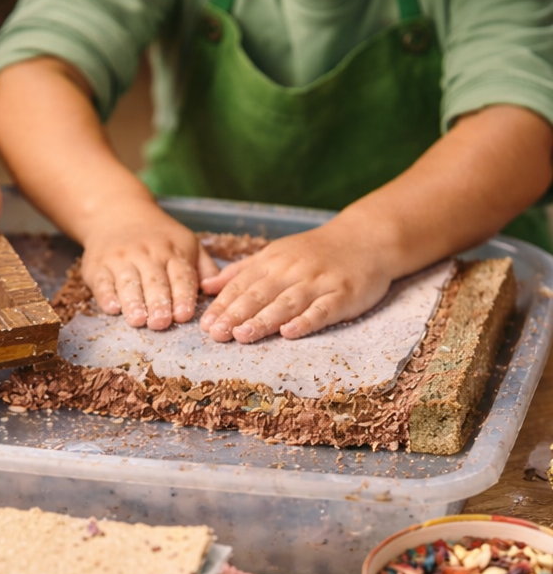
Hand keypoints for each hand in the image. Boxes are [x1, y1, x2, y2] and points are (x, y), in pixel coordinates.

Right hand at [80, 202, 217, 330]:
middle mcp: (146, 253)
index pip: (180, 275)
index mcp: (172, 251)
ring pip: (128, 282)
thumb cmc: (158, 237)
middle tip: (161, 323)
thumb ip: (203, 267)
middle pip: (154, 281)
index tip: (184, 315)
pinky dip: (106, 295)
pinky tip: (112, 308)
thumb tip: (217, 290)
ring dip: (133, 302)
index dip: (182, 295)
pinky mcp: (97, 266)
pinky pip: (102, 282)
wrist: (117, 212)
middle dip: (158, 302)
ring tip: (138, 320)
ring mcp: (120, 258)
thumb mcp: (186, 242)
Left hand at [199, 220, 394, 341]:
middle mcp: (292, 271)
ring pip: (287, 303)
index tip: (205, 324)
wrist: (367, 238)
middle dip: (236, 314)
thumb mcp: (274, 254)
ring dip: (264, 320)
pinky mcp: (342, 295)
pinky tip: (289, 333)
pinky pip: (322, 310)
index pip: (242, 284)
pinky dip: (306, 321)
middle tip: (216, 334)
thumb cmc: (314, 252)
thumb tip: (205, 288)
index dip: (223, 305)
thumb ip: (240, 272)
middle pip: (260, 295)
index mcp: (272, 261)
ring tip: (242, 335)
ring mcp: (318, 283)